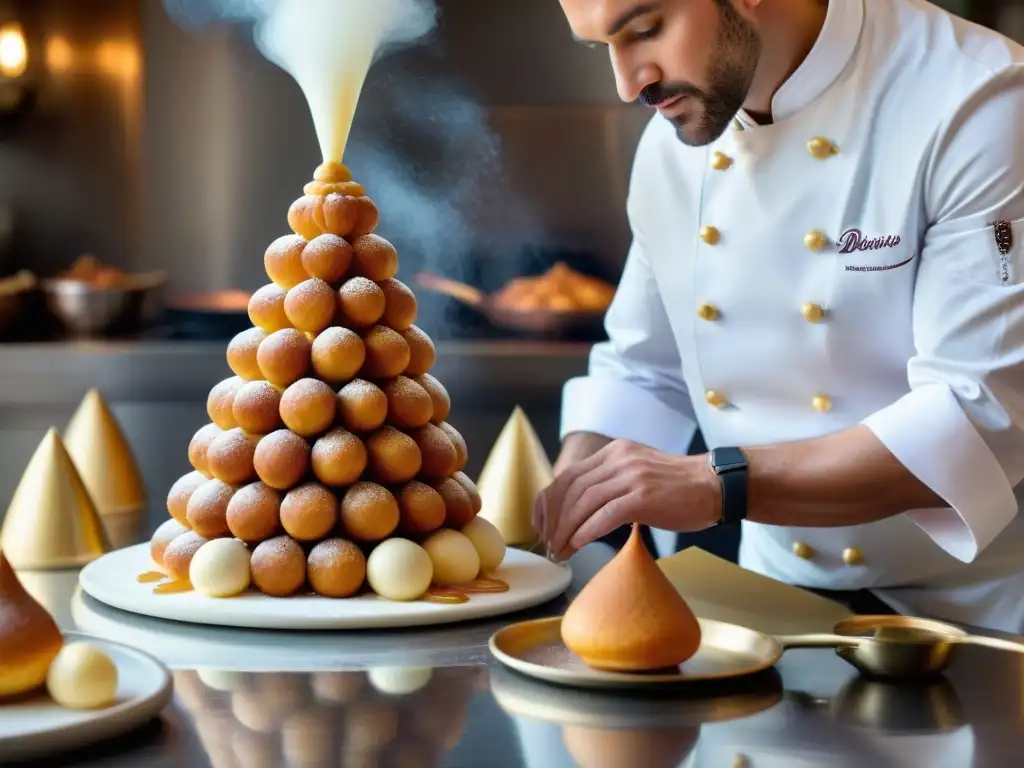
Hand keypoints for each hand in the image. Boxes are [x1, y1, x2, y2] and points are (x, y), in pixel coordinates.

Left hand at [532, 440, 721, 559]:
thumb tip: (578, 509)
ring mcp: (631, 476)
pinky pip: (604, 515)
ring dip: (566, 530)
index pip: (568, 475)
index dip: (549, 502)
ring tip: (560, 550)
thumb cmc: (678, 488)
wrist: (716, 485)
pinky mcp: (643, 497)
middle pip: (570, 489)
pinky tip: (578, 546)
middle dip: (553, 519)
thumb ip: (610, 482)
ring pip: (583, 503)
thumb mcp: (637, 473)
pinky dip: (585, 532)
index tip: (543, 524)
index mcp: (614, 452)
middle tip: (549, 543)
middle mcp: (619, 459)